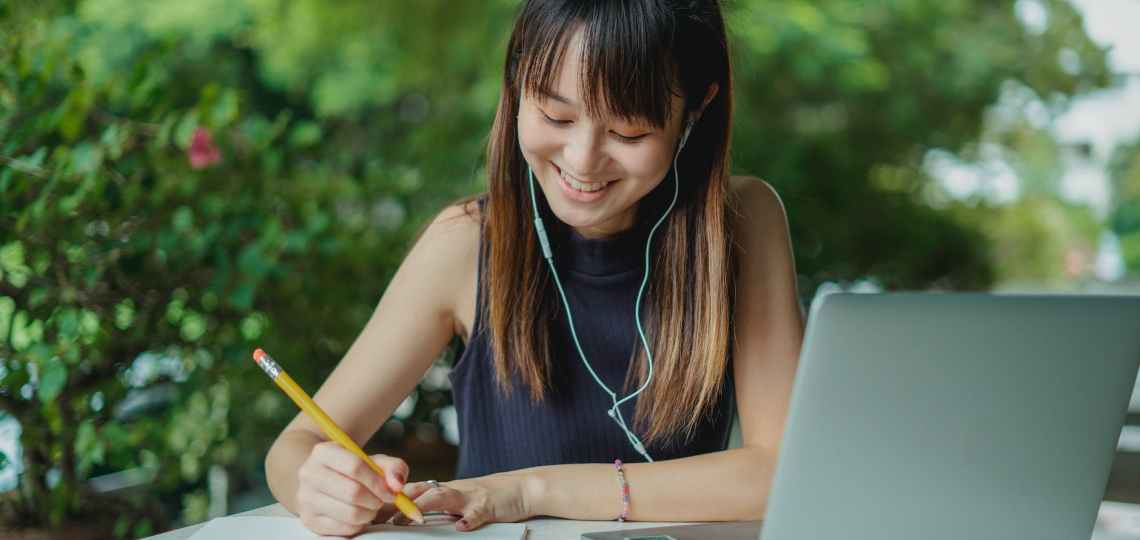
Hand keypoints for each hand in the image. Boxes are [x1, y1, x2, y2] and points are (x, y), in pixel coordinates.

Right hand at [295, 441, 409, 535]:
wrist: (322, 481)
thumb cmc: (352, 471)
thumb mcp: (373, 461)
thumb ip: (393, 467)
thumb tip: (397, 485)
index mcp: (323, 452)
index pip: (355, 466)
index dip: (378, 482)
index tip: (392, 491)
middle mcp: (309, 474)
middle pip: (353, 492)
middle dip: (375, 500)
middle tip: (381, 500)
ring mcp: (306, 499)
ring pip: (350, 513)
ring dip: (369, 514)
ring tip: (371, 507)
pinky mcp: (309, 520)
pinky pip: (344, 529)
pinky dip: (359, 524)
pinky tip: (359, 515)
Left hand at [395, 474, 534, 531]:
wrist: (524, 487)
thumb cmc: (492, 496)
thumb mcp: (464, 498)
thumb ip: (442, 505)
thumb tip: (415, 515)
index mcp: (448, 489)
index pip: (416, 490)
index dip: (395, 498)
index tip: (375, 509)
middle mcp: (456, 489)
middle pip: (423, 490)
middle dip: (402, 501)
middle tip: (383, 515)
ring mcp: (471, 496)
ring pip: (444, 497)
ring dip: (424, 506)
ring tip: (410, 519)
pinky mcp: (488, 505)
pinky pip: (477, 513)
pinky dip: (469, 519)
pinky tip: (461, 527)